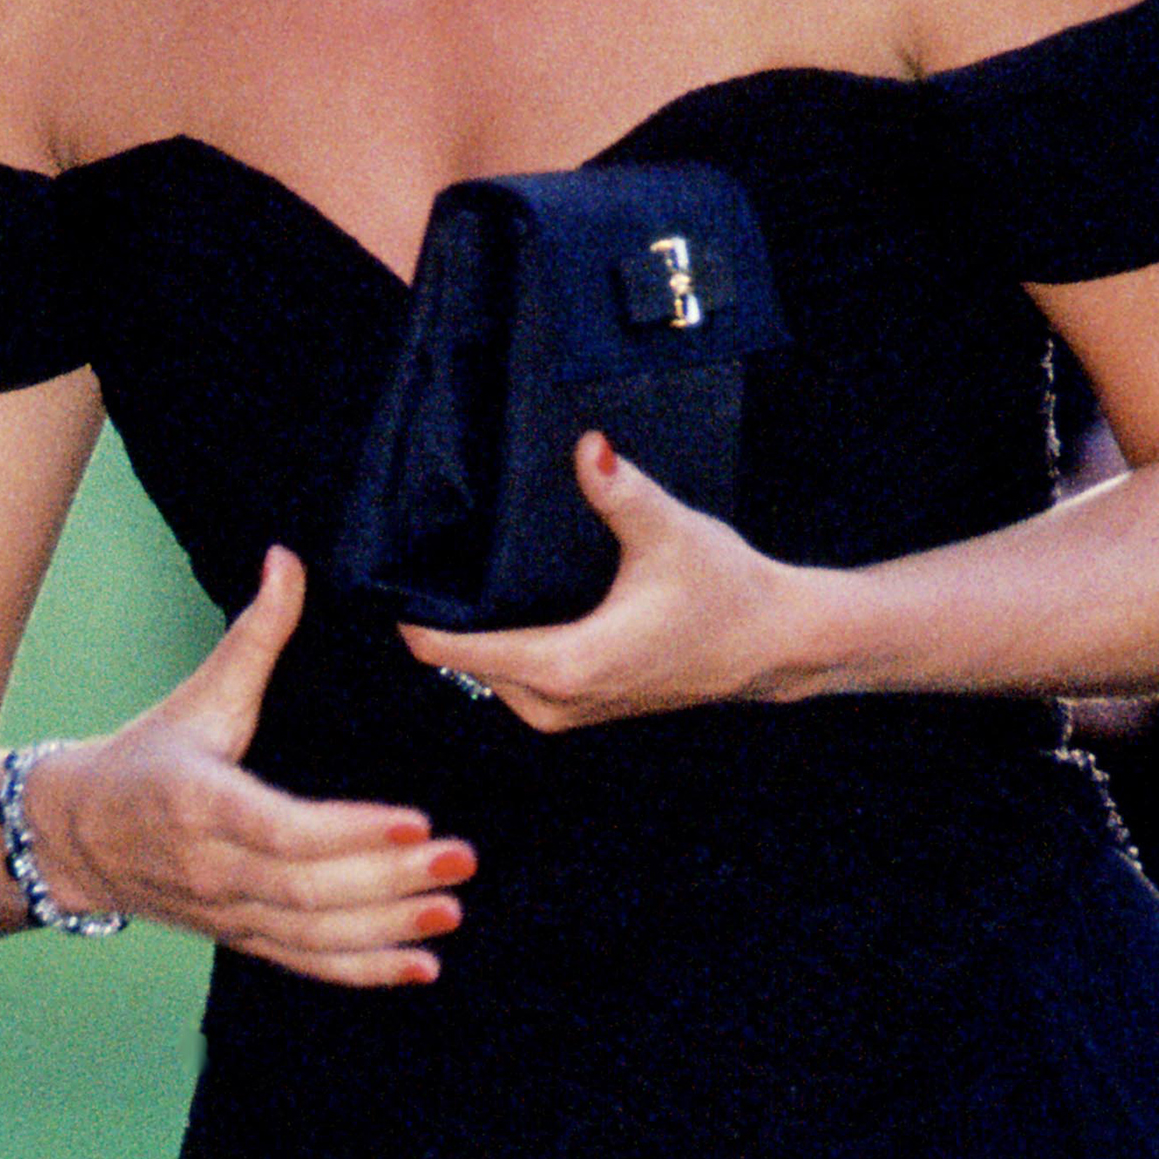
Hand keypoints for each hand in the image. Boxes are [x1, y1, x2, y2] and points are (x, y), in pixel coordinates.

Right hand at [30, 549, 474, 986]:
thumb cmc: (145, 758)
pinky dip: (364, 971)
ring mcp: (226, 912)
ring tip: (450, 909)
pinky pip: (306, 964)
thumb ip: (254, 634)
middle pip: (308, 888)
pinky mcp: (240, 938)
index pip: (282, 828)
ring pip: (312, 934)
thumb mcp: (197, 696)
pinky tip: (422, 967)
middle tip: (459, 858)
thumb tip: (288, 559)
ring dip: (387, 929)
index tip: (414, 820)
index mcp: (199, 801)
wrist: (75, 838)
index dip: (350, 832)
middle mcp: (212, 867)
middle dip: (389, 880)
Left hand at [400, 433, 789, 733]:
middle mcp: (555, 701)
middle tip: (417, 555)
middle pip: (463, 661)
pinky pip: (515, 680)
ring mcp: (566, 712)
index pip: (455, 649)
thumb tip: (587, 447)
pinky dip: (501, 647)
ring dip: (470, 635)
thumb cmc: (725, 592)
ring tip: (449, 575)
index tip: (386, 576)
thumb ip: (620, 491)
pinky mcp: (580, 707)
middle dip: (439, 617)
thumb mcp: (668, 532)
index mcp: (565, 665)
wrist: (773, 643)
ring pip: (488, 674)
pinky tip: (499, 605)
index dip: (414, 615)